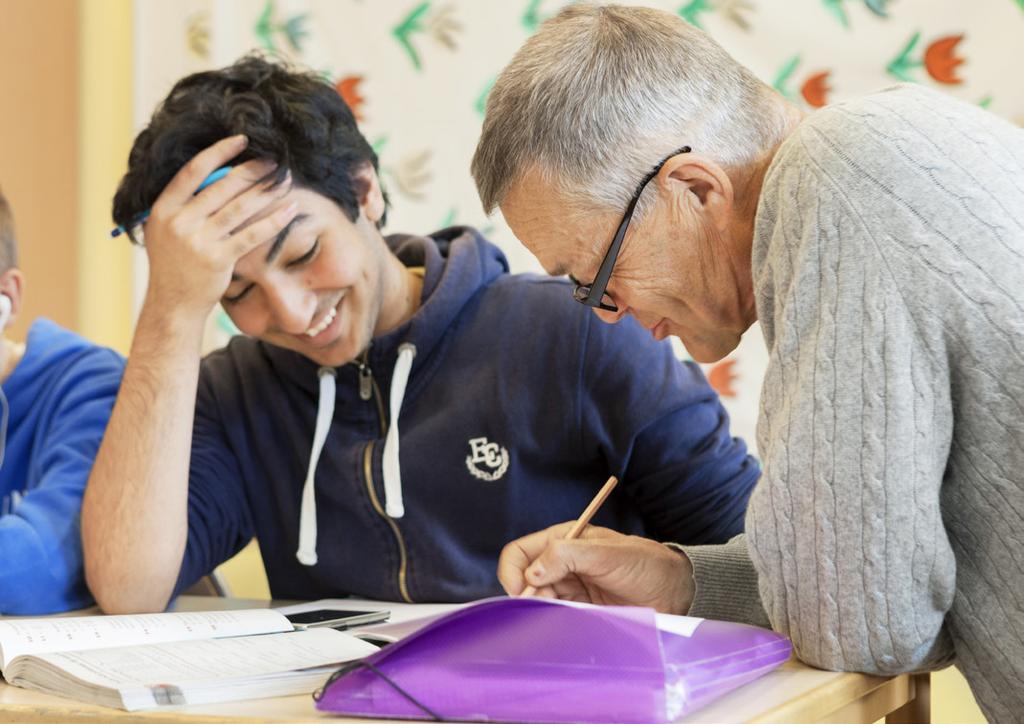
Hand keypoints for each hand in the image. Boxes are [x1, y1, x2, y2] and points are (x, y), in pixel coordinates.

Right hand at [141, 135, 296, 318]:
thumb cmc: (174, 263)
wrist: (173, 303)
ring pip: (240, 208)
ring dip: (266, 191)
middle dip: (252, 170)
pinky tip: (290, 210)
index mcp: (164, 208)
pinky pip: (252, 235)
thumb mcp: (164, 229)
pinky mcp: (219, 259)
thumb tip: (214, 173)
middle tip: (273, 160)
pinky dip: (273, 220)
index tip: (241, 140)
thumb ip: (183, 204)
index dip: (218, 152)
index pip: (193, 170)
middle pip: (222, 186)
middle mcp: (179, 222)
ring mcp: (199, 241)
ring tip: (285, 180)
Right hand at [497, 522, 695, 614]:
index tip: (522, 591)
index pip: (520, 552)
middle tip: (547, 607)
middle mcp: (561, 563)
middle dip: (528, 595)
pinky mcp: (578, 610)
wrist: (673, 592)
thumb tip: (533, 572)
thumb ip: (568, 555)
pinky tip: (570, 624)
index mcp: (563, 540)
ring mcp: (569, 588)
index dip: (513, 571)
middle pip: (523, 580)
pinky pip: (554, 617)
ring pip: (537, 602)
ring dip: (542, 611)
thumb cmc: (645, 564)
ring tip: (568, 614)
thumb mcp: (608, 553)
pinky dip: (554, 623)